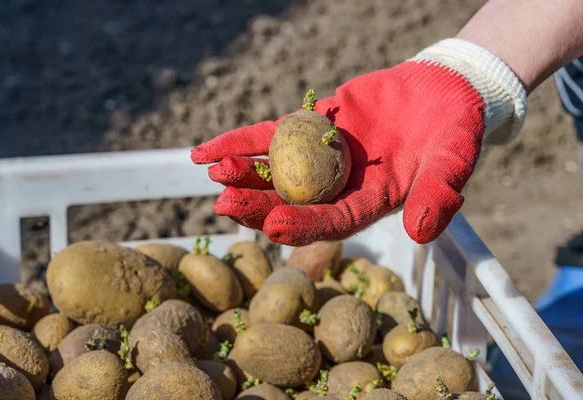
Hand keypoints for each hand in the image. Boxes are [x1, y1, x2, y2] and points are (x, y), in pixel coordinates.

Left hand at [191, 39, 525, 245]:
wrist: (443, 93)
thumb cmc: (455, 131)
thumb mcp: (454, 161)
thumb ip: (440, 194)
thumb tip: (421, 233)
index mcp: (370, 205)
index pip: (332, 222)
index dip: (303, 226)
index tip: (273, 224)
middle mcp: (339, 188)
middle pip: (293, 203)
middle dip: (258, 206)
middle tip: (224, 206)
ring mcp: (321, 159)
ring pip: (276, 172)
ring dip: (245, 175)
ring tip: (215, 173)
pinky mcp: (311, 129)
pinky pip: (270, 136)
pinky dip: (241, 142)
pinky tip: (207, 151)